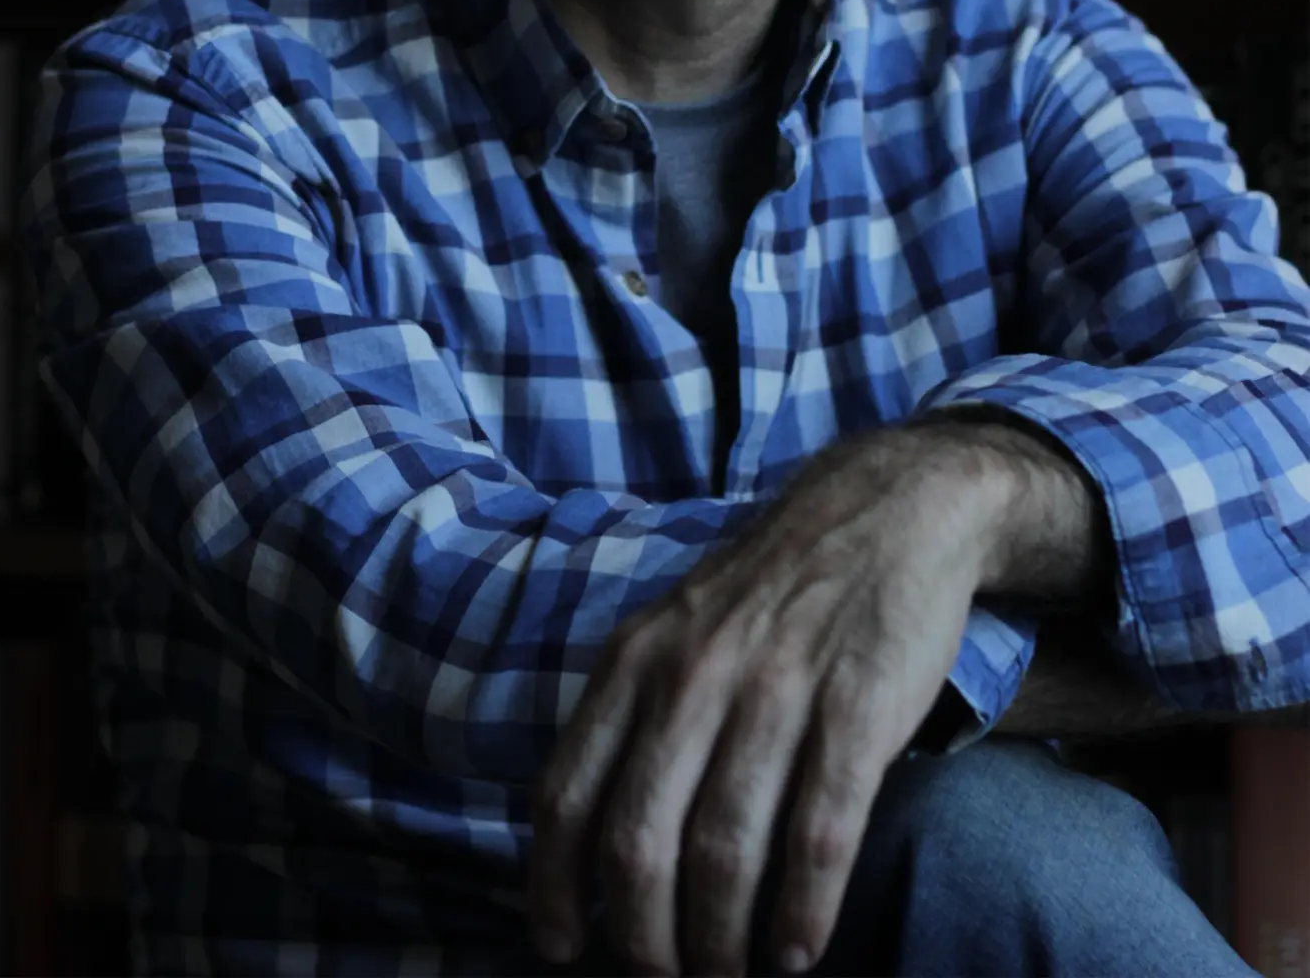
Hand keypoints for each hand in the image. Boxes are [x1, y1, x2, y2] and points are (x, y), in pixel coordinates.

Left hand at [527, 425, 1001, 977]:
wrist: (883, 510)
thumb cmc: (769, 589)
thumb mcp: (675, 627)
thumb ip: (633, 712)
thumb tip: (590, 836)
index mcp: (637, 659)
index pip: (568, 793)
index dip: (556, 886)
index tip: (563, 946)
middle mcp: (694, 676)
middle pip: (639, 844)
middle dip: (645, 940)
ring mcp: (777, 691)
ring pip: (724, 853)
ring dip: (722, 942)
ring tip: (732, 975)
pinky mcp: (858, 709)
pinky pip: (818, 835)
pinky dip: (802, 912)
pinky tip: (797, 951)